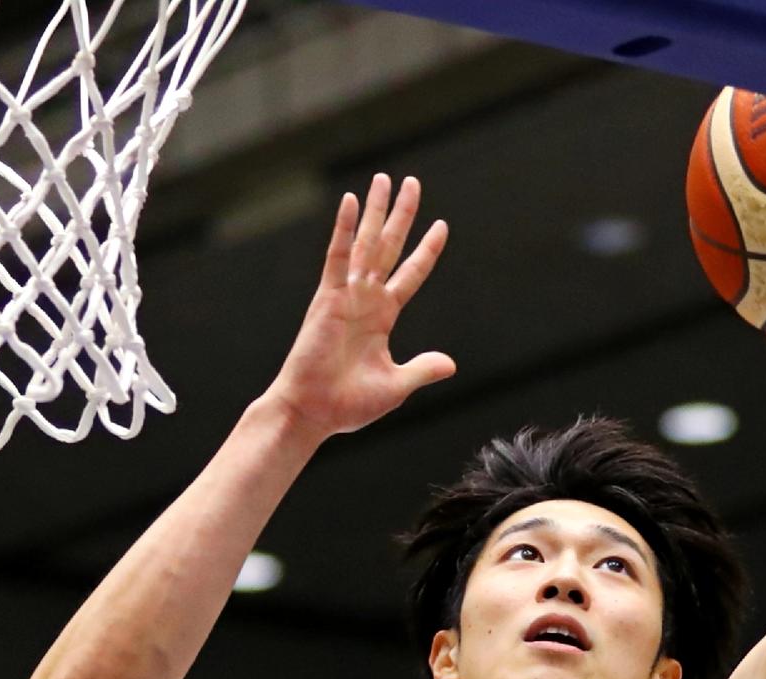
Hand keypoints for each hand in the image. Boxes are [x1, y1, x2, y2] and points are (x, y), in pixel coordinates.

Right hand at [265, 174, 454, 440]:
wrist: (314, 412)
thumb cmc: (348, 404)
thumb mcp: (396, 386)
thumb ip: (422, 369)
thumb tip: (450, 364)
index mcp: (382, 318)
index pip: (410, 274)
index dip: (426, 251)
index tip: (442, 226)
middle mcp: (365, 300)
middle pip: (388, 247)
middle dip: (401, 215)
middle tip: (412, 182)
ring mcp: (346, 296)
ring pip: (366, 243)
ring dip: (376, 211)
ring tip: (385, 179)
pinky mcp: (327, 298)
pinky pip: (338, 256)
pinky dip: (344, 229)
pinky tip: (352, 201)